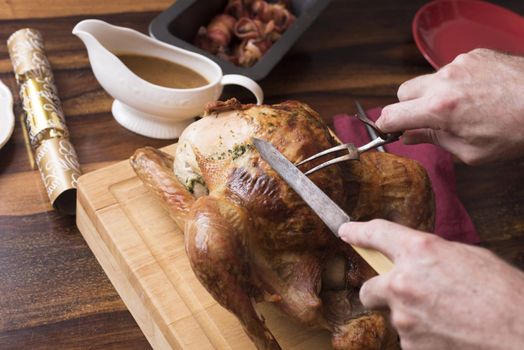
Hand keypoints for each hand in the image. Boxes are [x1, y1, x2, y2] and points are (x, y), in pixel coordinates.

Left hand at [339, 219, 523, 349]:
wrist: (520, 335)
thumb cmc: (503, 293)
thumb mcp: (467, 257)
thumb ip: (432, 256)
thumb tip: (418, 260)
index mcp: (419, 251)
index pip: (376, 233)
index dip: (357, 232)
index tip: (346, 232)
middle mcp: (403, 281)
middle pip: (369, 287)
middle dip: (380, 290)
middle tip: (401, 294)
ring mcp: (404, 316)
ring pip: (394, 316)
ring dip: (411, 316)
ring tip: (446, 317)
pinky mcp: (410, 345)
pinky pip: (409, 338)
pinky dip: (424, 336)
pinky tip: (448, 333)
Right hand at [376, 48, 523, 164]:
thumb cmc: (517, 131)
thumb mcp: (471, 151)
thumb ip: (434, 141)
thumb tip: (410, 136)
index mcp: (441, 109)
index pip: (392, 115)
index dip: (386, 126)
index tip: (388, 131)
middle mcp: (445, 80)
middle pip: (404, 92)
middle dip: (408, 107)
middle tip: (426, 121)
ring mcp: (460, 63)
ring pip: (428, 80)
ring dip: (434, 94)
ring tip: (461, 107)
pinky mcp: (474, 54)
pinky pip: (451, 69)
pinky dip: (455, 82)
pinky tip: (476, 94)